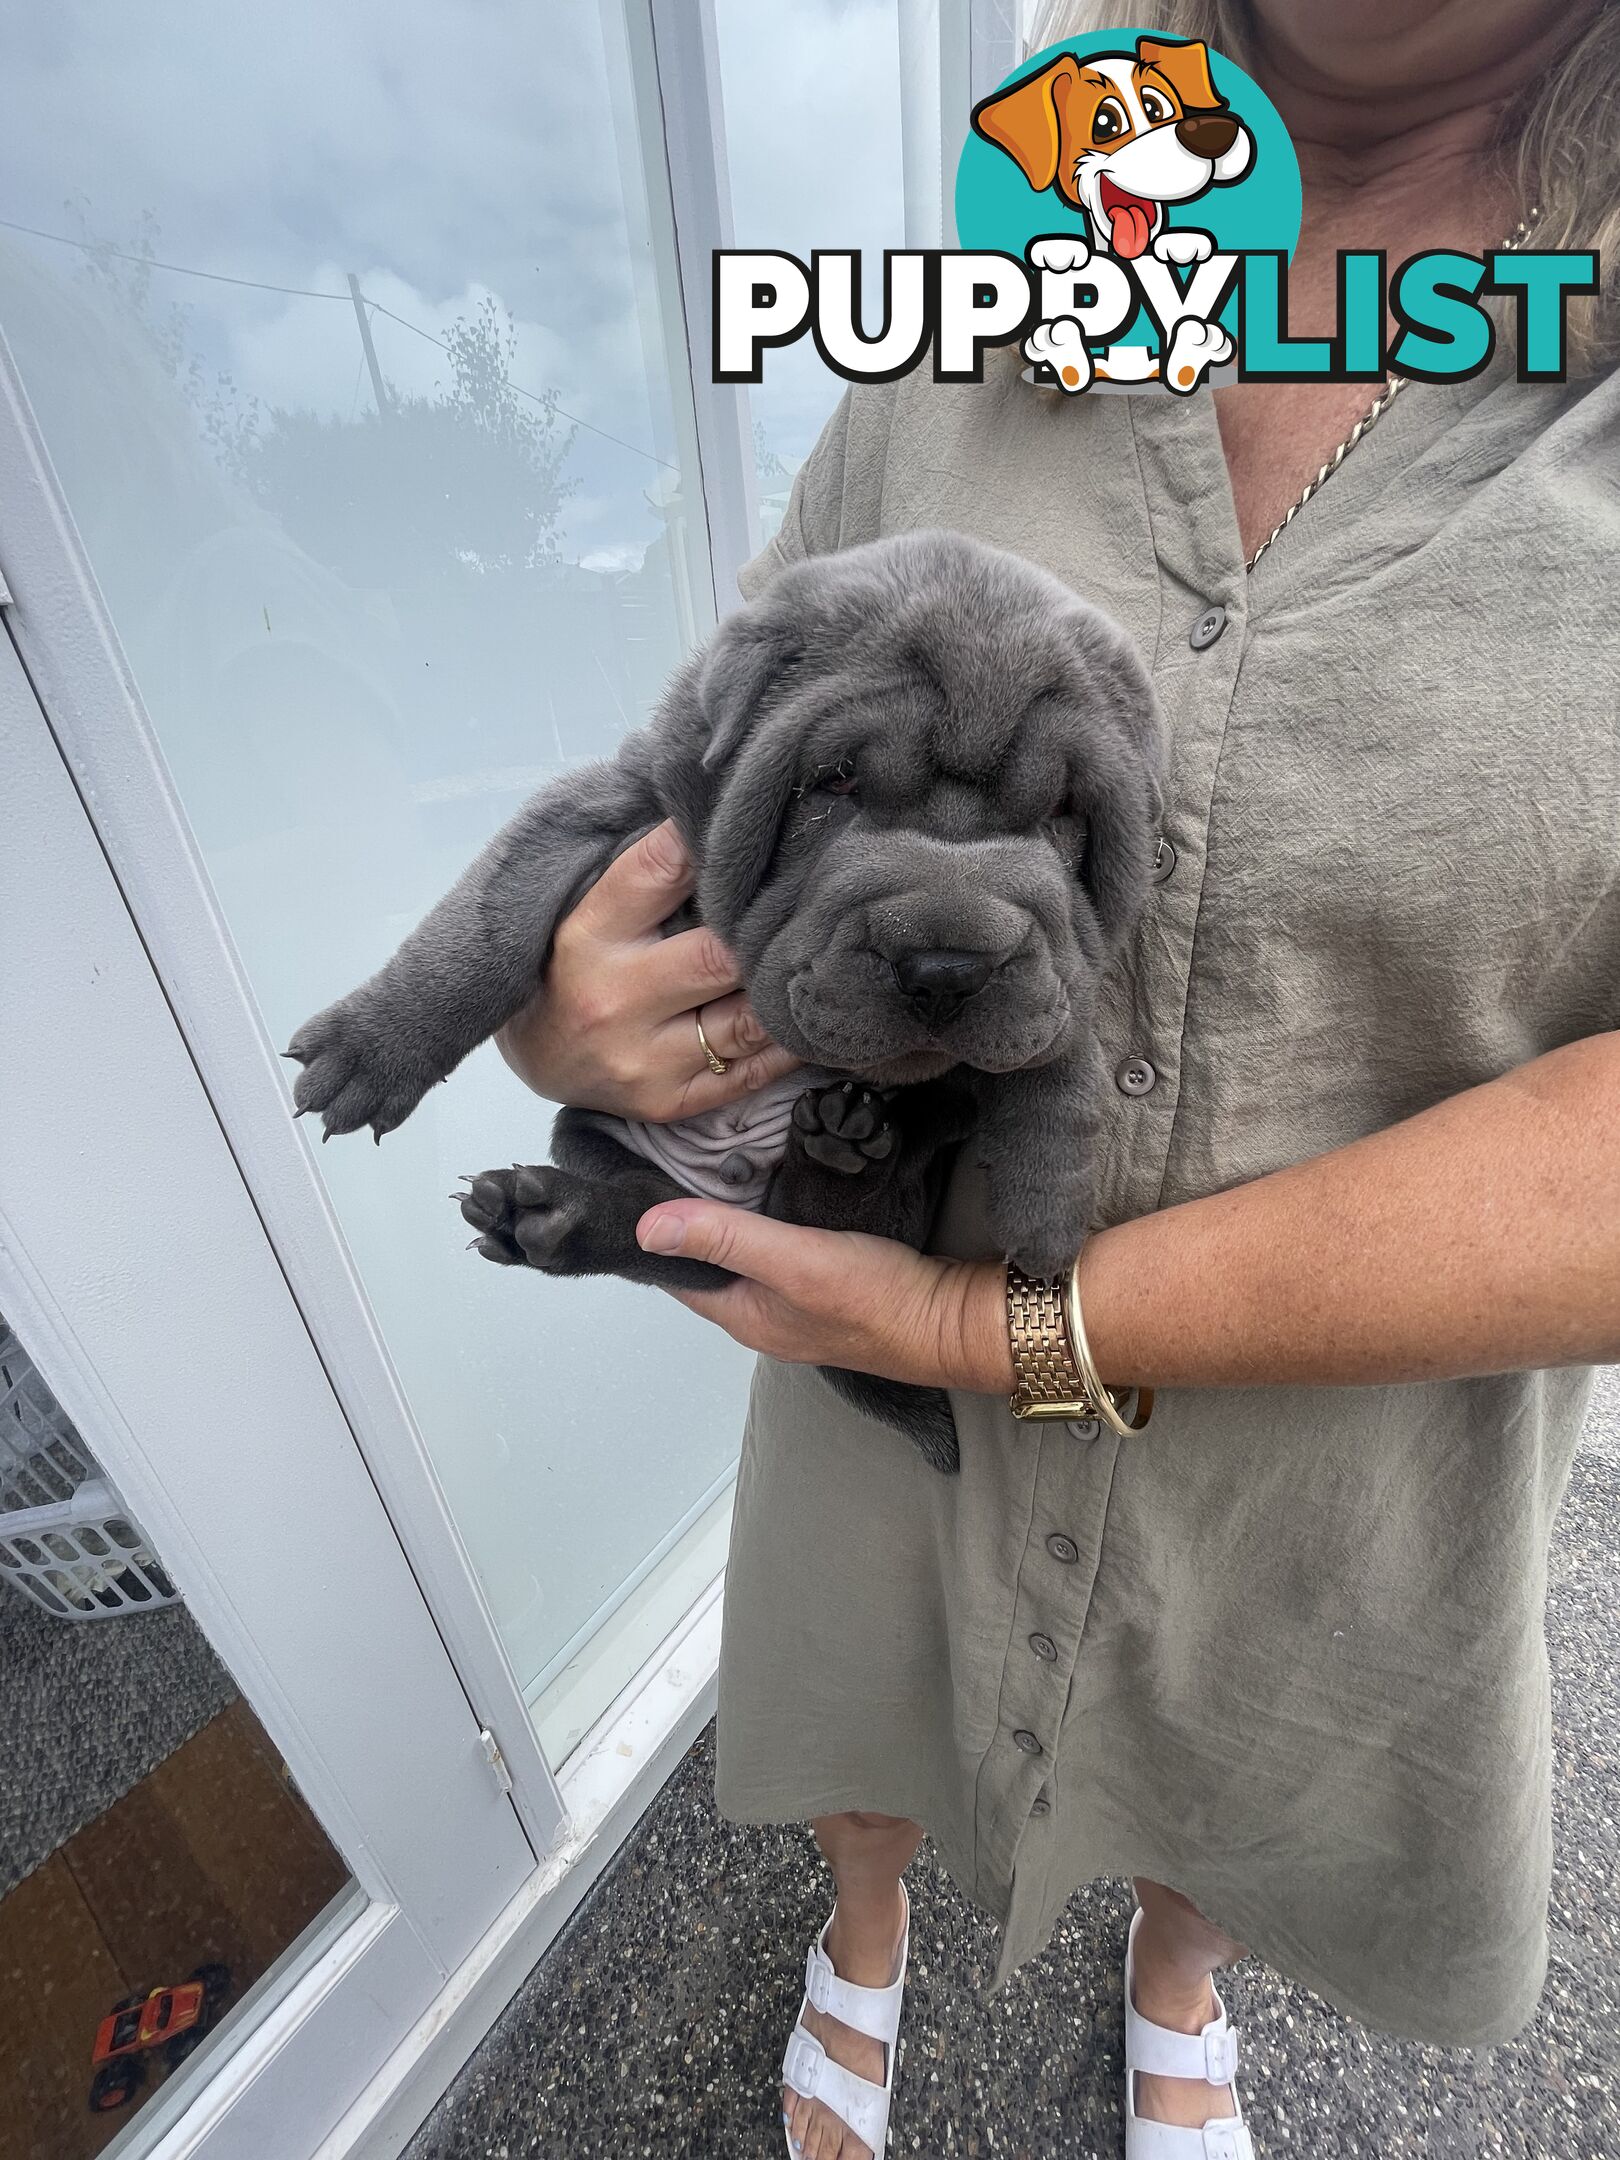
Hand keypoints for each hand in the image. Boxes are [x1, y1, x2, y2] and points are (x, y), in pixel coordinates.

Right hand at [496, 820, 799, 1120]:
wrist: (537, 1058)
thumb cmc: (579, 966)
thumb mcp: (593, 911)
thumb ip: (652, 873)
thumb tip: (724, 819)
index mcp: (590, 935)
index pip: (659, 871)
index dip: (709, 843)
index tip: (750, 827)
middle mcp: (614, 999)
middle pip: (718, 957)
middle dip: (766, 932)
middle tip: (811, 905)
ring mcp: (643, 1059)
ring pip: (747, 1021)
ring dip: (786, 991)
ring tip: (818, 961)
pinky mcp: (669, 1101)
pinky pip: (752, 1072)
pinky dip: (788, 1044)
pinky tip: (803, 1015)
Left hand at [636, 1199, 1012, 1391]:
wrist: (951, 1321)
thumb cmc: (876, 1300)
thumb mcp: (792, 1260)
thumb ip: (724, 1238)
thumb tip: (645, 1227)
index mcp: (741, 1315)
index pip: (675, 1273)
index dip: (654, 1232)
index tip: (636, 1181)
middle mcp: (761, 1314)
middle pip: (706, 1263)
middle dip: (687, 1219)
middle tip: (675, 1158)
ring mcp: (795, 1304)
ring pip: (743, 1256)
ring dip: (728, 1219)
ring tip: (715, 1164)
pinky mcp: (828, 1287)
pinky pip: (780, 1251)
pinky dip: (767, 1222)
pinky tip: (775, 1192)